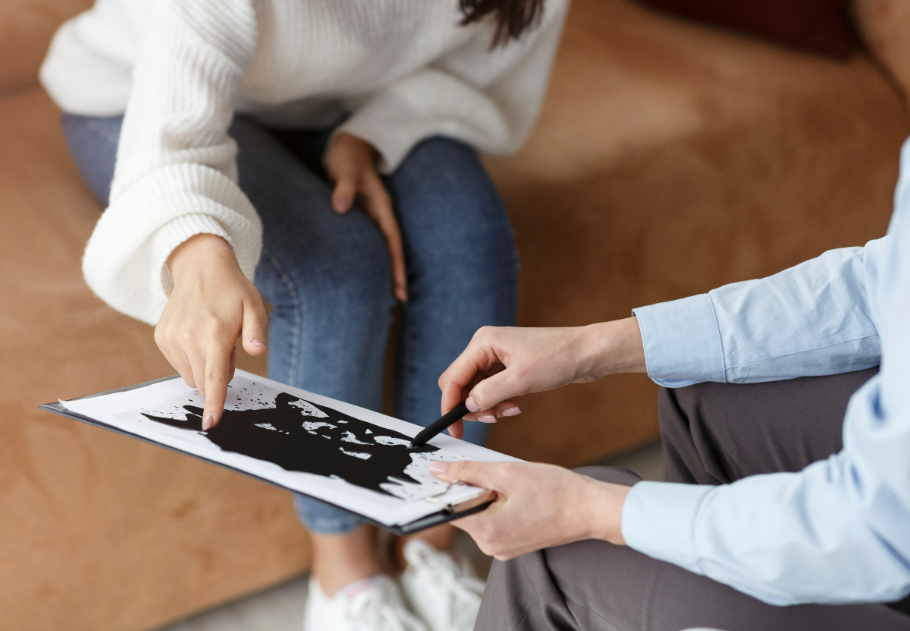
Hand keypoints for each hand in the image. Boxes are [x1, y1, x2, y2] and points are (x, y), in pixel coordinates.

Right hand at [155, 234, 268, 429]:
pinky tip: (198, 336)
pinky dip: (191, 359)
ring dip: (204, 367)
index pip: (214, 378)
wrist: (200, 267)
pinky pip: (178, 365)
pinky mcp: (162, 337)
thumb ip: (256, 332)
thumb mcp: (254, 306)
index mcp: (214, 333)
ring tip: (212, 338)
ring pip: (190, 376)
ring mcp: (172, 338)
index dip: (215, 403)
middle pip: (203, 382)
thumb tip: (257, 351)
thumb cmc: (232, 290)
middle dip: (218, 375)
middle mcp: (188, 337)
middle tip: (227, 346)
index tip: (210, 424)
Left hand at [325, 132, 406, 301]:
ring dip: (384, 269)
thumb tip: (341, 207)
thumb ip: (344, 187)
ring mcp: (371, 217)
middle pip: (391, 249)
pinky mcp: (360, 217)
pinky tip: (365, 273)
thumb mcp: (346, 169)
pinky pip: (369, 242)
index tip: (399, 285)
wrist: (348, 146)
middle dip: (395, 274)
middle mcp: (380, 215)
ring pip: (381, 248)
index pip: (393, 240)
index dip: (396, 263)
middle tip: (399, 301)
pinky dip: (370, 259)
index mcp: (382, 206)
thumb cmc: (347, 157)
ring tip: (385, 295)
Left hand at [430, 460, 628, 559]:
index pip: (448, 508)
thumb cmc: (556, 491)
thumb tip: (438, 471)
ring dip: (487, 494)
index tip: (447, 469)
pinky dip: (499, 503)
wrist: (591, 510)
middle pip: (464, 510)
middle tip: (494, 471)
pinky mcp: (513, 544)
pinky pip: (495, 520)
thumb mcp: (507, 473)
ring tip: (513, 483)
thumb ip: (469, 471)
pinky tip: (518, 493)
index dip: (445, 486)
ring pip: (480, 513)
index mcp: (486, 532)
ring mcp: (503, 548)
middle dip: (472, 487)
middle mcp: (491, 547)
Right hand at [438, 319, 645, 437]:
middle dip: (471, 406)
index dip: (450, 405)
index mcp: (483, 343)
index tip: (454, 429)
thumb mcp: (521, 380)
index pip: (453, 378)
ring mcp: (497, 356)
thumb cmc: (559, 357)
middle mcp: (486, 347)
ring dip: (488, 406)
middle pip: (461, 384)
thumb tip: (467, 406)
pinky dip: (499, 402)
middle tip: (491, 419)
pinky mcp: (508, 366)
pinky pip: (491, 389)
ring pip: (476, 389)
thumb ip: (489, 394)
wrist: (589, 352)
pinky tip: (516, 406)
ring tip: (510, 411)